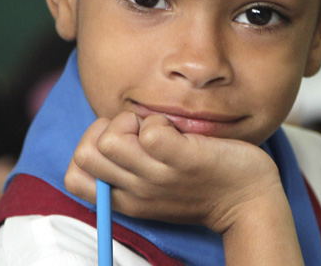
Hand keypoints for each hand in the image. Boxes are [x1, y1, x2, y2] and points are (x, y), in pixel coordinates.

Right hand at [64, 111, 282, 234]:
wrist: (247, 200)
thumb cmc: (201, 185)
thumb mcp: (155, 187)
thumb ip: (130, 167)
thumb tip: (110, 131)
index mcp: (126, 198)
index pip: (74, 177)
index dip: (87, 147)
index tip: (119, 141)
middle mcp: (137, 190)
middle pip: (86, 154)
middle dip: (106, 128)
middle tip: (137, 129)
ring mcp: (160, 176)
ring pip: (110, 141)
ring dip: (131, 120)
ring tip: (157, 126)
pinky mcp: (184, 160)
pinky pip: (151, 131)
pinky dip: (159, 120)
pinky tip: (176, 129)